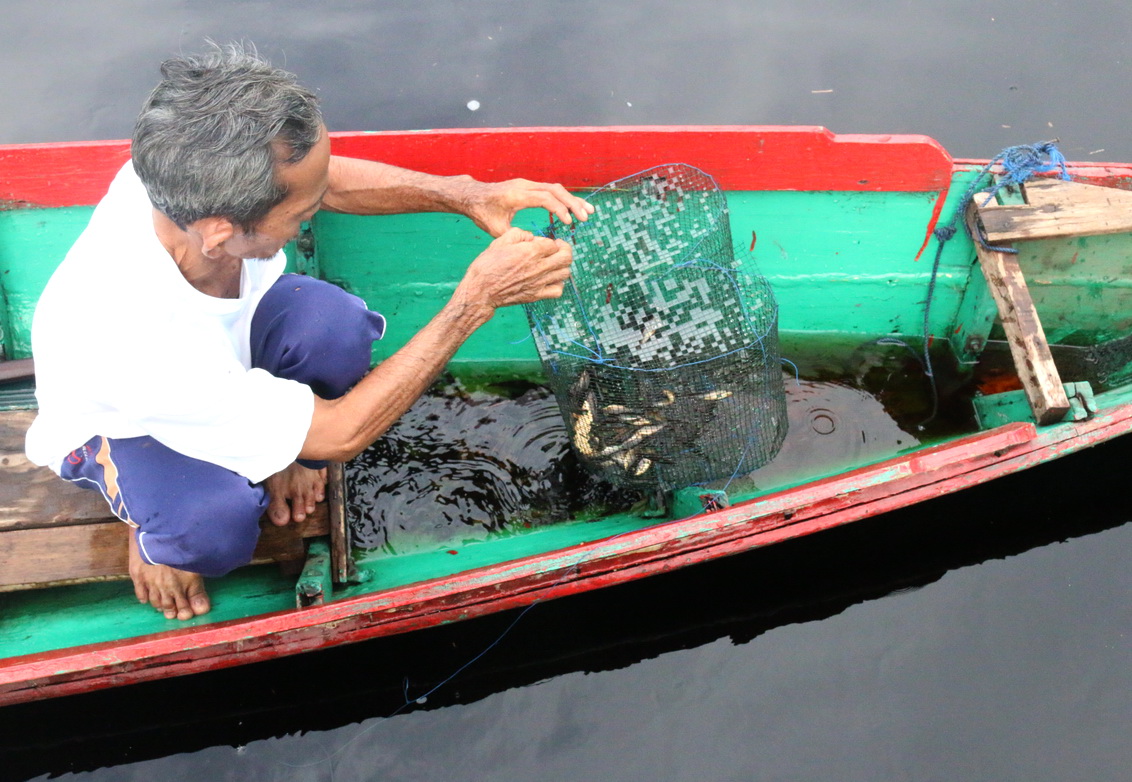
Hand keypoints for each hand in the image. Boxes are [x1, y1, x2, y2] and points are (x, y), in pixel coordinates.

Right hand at [128, 532, 209, 619]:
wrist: (158, 529)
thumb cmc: (182, 545)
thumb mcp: (196, 566)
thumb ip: (198, 590)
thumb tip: (202, 610)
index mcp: (182, 585)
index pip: (184, 607)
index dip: (186, 612)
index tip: (187, 613)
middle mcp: (166, 587)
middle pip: (168, 606)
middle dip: (172, 611)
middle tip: (173, 613)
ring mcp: (150, 582)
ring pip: (155, 602)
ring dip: (159, 605)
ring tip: (162, 606)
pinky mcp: (137, 575)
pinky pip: (140, 593)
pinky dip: (145, 598)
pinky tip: (147, 598)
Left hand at [264, 462, 326, 525]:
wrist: (296, 449)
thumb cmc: (282, 469)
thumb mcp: (275, 489)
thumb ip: (278, 506)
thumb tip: (283, 522)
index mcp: (297, 494)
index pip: (299, 508)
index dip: (299, 514)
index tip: (298, 518)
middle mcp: (308, 487)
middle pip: (310, 499)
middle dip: (309, 506)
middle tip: (308, 510)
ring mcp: (315, 476)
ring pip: (318, 488)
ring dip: (317, 494)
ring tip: (316, 498)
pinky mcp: (318, 464)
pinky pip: (323, 474)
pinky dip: (323, 478)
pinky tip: (322, 480)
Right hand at [457, 228, 572, 314]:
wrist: (481, 290)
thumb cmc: (488, 265)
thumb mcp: (500, 240)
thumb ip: (520, 234)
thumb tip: (531, 237)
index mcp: (531, 251)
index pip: (553, 244)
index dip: (550, 242)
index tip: (543, 243)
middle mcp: (539, 267)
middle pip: (566, 257)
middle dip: (564, 250)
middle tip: (557, 250)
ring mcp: (539, 283)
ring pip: (565, 273)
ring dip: (562, 266)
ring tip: (553, 264)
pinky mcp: (537, 295)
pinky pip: (558, 290)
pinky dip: (558, 284)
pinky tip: (550, 279)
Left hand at [459, 177, 594, 236]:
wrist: (473, 196)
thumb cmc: (483, 213)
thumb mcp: (495, 229)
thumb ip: (514, 236)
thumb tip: (533, 244)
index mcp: (516, 195)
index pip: (544, 198)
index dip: (559, 209)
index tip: (569, 223)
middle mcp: (524, 186)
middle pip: (555, 190)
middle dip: (572, 203)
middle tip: (586, 217)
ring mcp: (528, 184)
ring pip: (555, 188)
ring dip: (572, 200)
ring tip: (588, 211)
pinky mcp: (530, 186)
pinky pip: (550, 190)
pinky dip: (564, 199)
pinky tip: (574, 209)